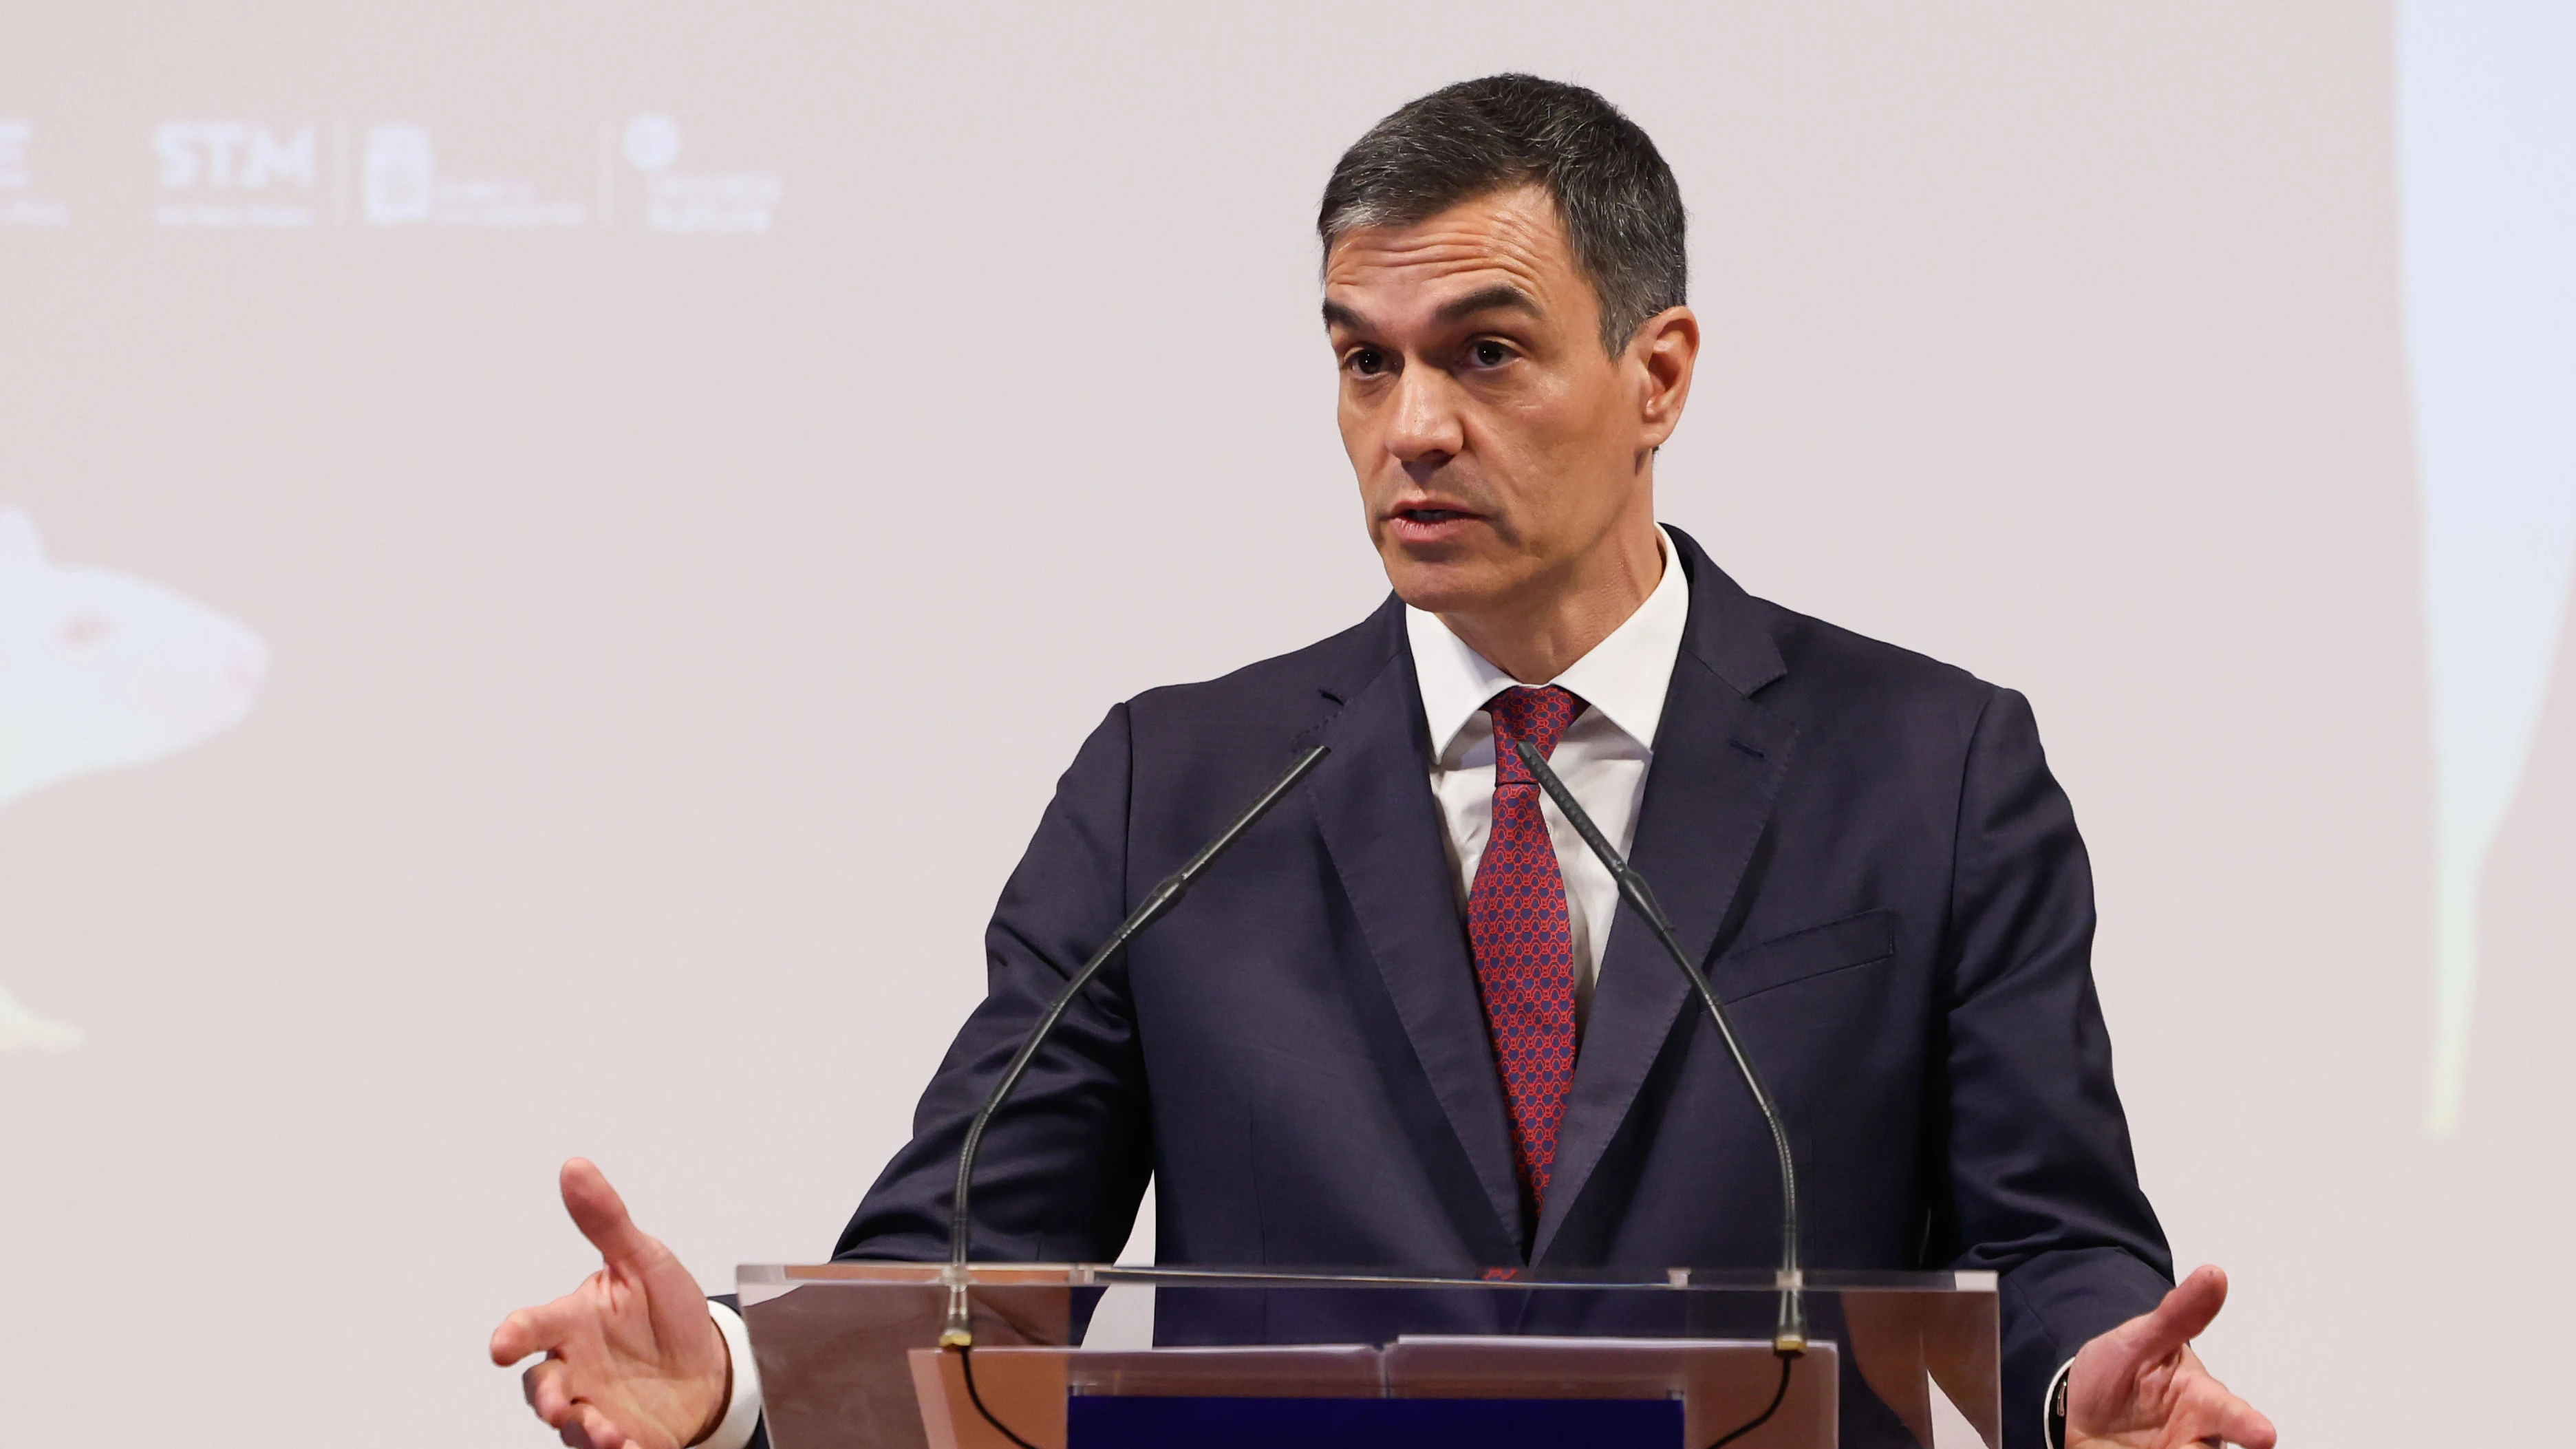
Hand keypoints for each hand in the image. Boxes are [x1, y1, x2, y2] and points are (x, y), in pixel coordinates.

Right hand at [489, 1159, 731, 1448]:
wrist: (709, 1361)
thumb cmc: (665, 1309)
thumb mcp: (645, 1259)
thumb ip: (607, 1220)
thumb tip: (574, 1166)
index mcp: (573, 1322)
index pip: (531, 1326)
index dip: (513, 1335)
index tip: (501, 1344)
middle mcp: (575, 1367)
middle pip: (541, 1386)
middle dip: (544, 1398)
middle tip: (558, 1405)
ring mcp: (594, 1405)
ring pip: (570, 1424)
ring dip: (583, 1431)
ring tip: (608, 1433)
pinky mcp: (621, 1436)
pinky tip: (631, 1447)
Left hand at [2067, 1265, 2275, 1447]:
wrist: (2077, 1402)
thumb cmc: (2121, 1369)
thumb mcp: (2140, 1339)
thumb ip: (2178, 1314)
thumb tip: (2214, 1274)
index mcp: (2202, 1403)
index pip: (2233, 1415)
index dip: (2249, 1425)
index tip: (2263, 1434)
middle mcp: (2196, 1439)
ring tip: (2149, 1448)